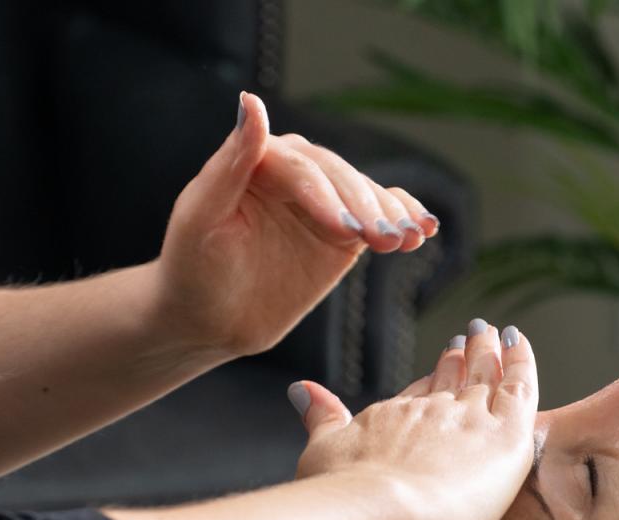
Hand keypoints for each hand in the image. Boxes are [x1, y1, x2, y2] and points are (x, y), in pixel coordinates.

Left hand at [153, 91, 439, 357]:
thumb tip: (252, 101)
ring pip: (367, 197)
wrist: (208, 319)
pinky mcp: (344, 233)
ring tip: (410, 238)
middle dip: (367, 210)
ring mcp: (323, 203)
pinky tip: (425, 230)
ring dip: (393, 216)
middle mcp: (295, 174)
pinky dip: (405, 220)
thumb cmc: (193, 268)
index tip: (346, 232)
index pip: (303, 170)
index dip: (326, 198)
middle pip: (343, 180)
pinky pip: (381, 218)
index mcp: (257, 160)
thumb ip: (231, 161)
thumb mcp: (201, 216)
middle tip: (387, 240)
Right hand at [290, 320, 537, 519]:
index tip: (440, 364)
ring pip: (486, 376)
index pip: (420, 394)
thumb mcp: (321, 452)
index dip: (432, 378)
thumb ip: (320, 418)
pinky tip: (520, 341)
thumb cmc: (340, 500)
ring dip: (490, 352)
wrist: (374, 514)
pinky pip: (521, 386)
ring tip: (495, 334)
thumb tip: (301, 389)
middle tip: (472, 336)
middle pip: (452, 378)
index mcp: (391, 419)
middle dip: (462, 356)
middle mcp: (431, 412)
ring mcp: (469, 419)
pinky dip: (522, 360)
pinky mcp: (505, 436)